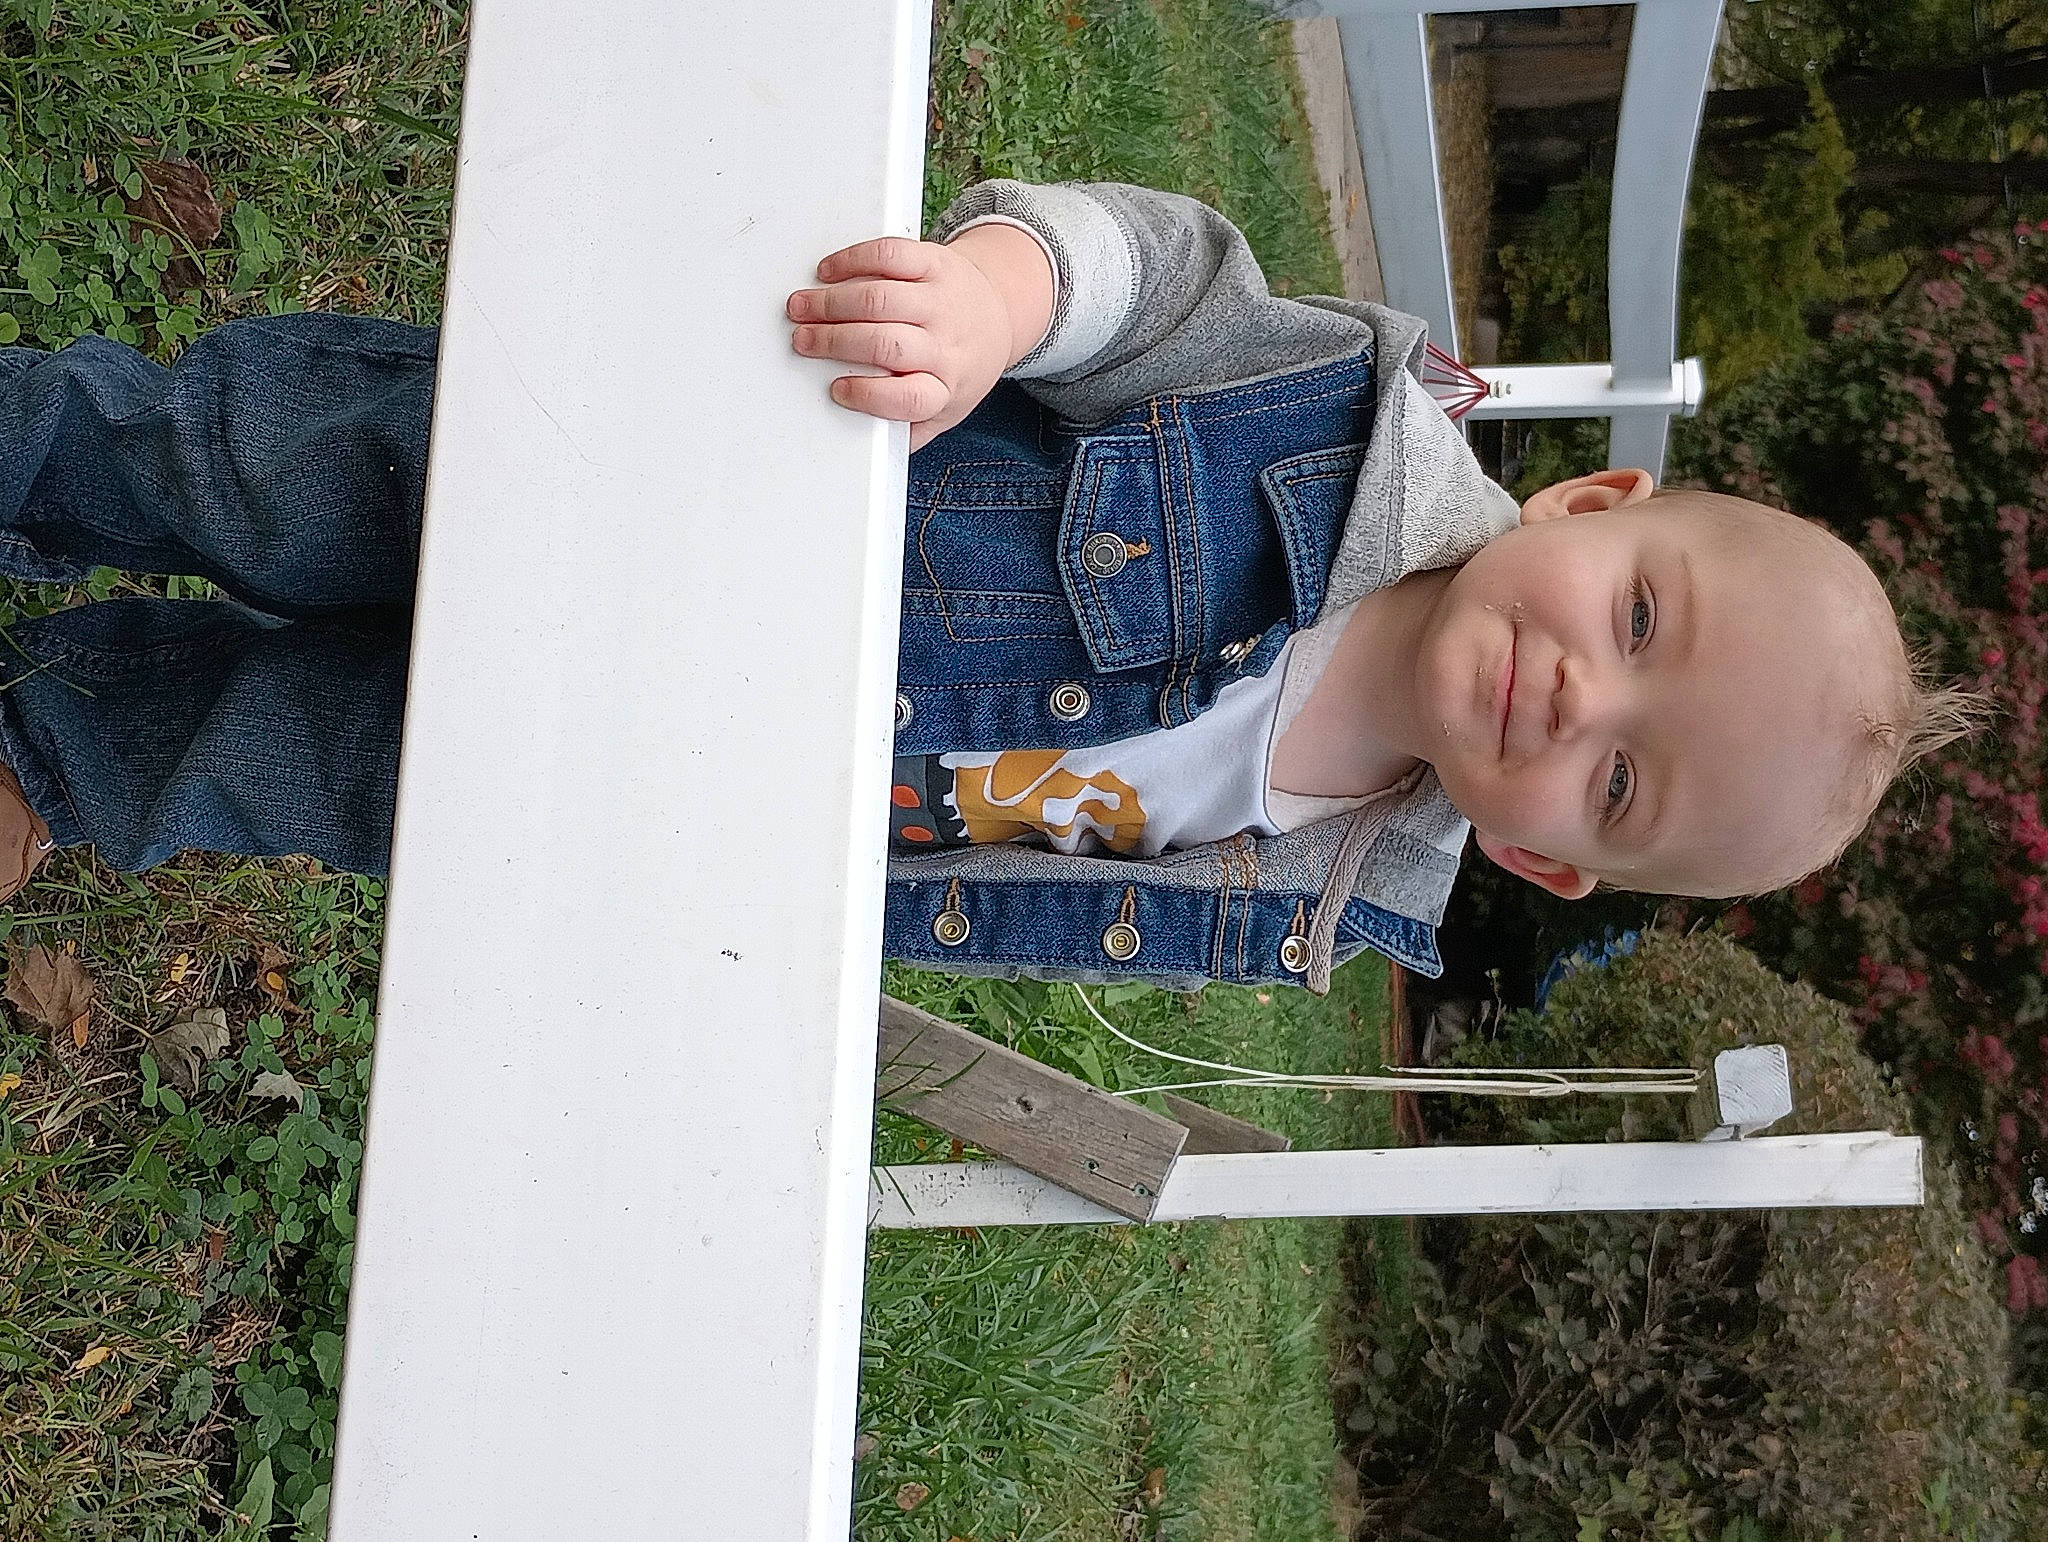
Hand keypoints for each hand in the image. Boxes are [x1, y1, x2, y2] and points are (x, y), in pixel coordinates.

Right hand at [786, 227, 1051, 449]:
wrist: (997, 316)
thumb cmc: (959, 367)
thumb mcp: (944, 410)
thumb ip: (909, 431)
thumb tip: (865, 455)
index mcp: (945, 388)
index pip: (911, 398)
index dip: (870, 396)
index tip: (837, 390)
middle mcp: (946, 344)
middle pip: (886, 344)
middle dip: (834, 342)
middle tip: (802, 341)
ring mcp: (942, 301)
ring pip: (881, 298)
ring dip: (833, 302)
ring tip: (803, 307)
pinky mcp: (935, 263)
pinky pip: (892, 256)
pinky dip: (854, 259)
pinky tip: (830, 272)